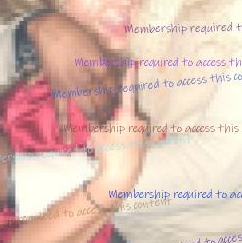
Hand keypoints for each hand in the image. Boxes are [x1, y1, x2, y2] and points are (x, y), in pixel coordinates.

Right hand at [27, 13, 121, 126]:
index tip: (125, 99)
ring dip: (96, 118)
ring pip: (87, 107)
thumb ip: (109, 59)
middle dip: (112, 109)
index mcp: (98, 64)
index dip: (120, 92)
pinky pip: (60, 110)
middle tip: (118, 119)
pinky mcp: (57, 89)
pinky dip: (64, 125)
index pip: (114, 84)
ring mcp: (70, 86)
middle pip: (103, 99)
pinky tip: (68, 140)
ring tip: (104, 128)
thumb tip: (123, 69)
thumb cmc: (75, 32)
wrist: (49, 30)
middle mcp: (86, 78)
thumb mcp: (97, 42)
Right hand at [90, 65, 146, 189]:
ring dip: (121, 131)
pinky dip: (126, 141)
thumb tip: (97, 117)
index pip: (127, 92)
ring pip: (129, 126)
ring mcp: (143, 133)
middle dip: (117, 119)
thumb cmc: (107, 153)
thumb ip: (98, 121)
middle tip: (107, 132)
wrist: (119, 178)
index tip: (133, 64)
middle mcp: (139, 120)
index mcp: (127, 115)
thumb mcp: (96, 135)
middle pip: (125, 113)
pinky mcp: (145, 144)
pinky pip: (133, 137)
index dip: (129, 78)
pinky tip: (119, 151)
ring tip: (111, 145)